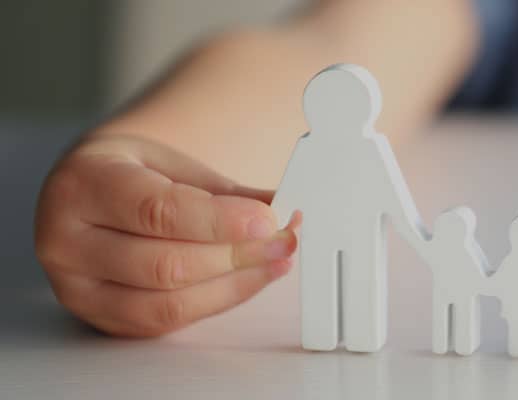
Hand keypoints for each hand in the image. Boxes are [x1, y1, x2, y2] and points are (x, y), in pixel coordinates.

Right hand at [35, 134, 299, 336]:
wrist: (93, 191)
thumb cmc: (135, 173)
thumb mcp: (175, 163)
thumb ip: (225, 191)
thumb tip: (281, 211)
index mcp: (83, 184)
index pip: (156, 211)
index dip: (218, 221)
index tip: (266, 221)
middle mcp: (67, 238)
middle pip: (165, 264)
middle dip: (236, 255)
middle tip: (283, 241)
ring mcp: (77, 286)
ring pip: (167, 302)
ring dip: (234, 284)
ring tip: (276, 261)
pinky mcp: (100, 317)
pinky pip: (166, 321)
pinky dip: (217, 301)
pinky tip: (249, 279)